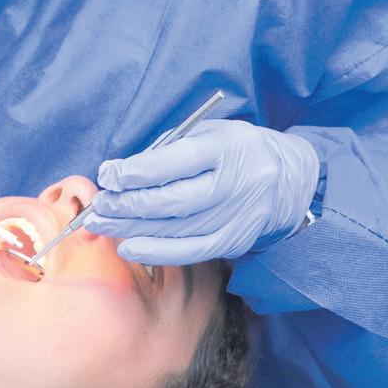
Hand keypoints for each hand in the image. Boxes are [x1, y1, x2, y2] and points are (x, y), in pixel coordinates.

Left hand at [84, 119, 319, 265]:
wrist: (289, 179)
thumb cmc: (234, 150)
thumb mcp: (206, 134)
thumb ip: (166, 152)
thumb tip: (119, 175)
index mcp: (227, 146)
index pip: (175, 162)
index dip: (136, 172)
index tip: (108, 175)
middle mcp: (237, 183)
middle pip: (174, 200)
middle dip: (129, 205)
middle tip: (99, 207)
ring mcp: (239, 216)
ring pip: (178, 229)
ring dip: (134, 230)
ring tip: (102, 226)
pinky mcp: (237, 240)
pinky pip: (193, 251)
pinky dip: (158, 252)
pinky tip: (130, 248)